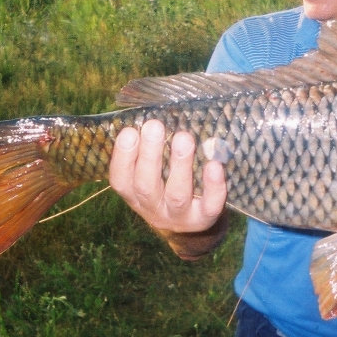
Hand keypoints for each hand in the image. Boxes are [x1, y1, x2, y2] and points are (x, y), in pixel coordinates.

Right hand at [108, 120, 226, 232]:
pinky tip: (215, 165)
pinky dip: (213, 186)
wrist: (191, 224)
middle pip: (146, 185)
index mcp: (135, 195)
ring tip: (184, 138)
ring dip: (180, 165)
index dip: (123, 157)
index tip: (129, 131)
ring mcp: (178, 217)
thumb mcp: (153, 174)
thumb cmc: (168, 186)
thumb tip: (153, 112)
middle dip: (149, 155)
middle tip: (154, 126)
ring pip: (176, 195)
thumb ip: (150, 151)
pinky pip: (209, 206)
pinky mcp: (203, 219)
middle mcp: (153, 208)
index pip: (121, 179)